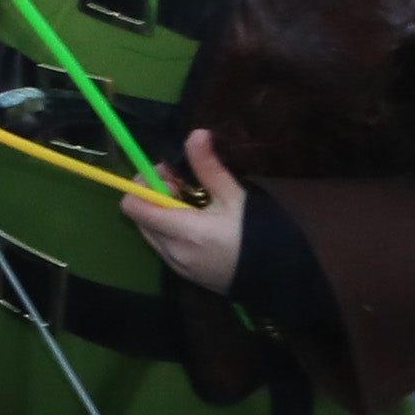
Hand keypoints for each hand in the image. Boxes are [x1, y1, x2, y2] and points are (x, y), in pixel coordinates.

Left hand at [121, 129, 245, 293]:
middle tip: (185, 187)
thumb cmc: (259, 236)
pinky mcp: (186, 275)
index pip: (132, 206)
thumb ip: (208, 167)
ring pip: (151, 232)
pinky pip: (165, 248)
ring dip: (164, 215)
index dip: (145, 184)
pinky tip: (201, 227)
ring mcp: (177, 266)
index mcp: (181, 230)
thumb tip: (196, 134)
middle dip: (155, 197)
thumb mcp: (235, 198)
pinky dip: (172, 232)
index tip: (171, 176)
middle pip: (140, 217)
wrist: (281, 281)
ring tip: (196, 208)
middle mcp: (171, 251)